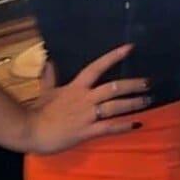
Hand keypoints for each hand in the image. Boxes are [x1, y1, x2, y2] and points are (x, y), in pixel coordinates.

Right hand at [25, 43, 150, 153]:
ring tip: (148, 100)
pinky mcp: (88, 131)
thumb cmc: (39, 111)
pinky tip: (137, 124)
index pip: (97, 67)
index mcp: (76, 87)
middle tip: (148, 83)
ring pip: (116, 106)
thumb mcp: (46, 90)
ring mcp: (87, 115)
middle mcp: (85, 98)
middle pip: (114, 87)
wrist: (30, 130)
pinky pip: (109, 127)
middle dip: (133, 85)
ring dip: (133, 103)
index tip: (130, 48)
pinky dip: (124, 125)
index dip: (114, 56)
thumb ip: (50, 76)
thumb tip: (49, 60)